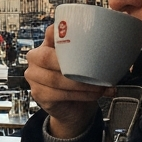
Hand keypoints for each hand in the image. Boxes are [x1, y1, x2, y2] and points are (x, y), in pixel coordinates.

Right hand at [25, 24, 111, 138]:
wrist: (74, 108)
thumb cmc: (78, 80)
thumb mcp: (82, 62)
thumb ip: (88, 50)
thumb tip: (108, 41)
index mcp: (46, 44)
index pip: (50, 33)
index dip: (59, 33)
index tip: (77, 33)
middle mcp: (35, 58)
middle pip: (46, 57)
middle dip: (72, 65)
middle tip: (96, 71)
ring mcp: (34, 77)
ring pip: (55, 79)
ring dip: (81, 84)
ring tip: (100, 86)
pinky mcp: (39, 95)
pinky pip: (59, 94)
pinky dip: (80, 95)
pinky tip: (93, 94)